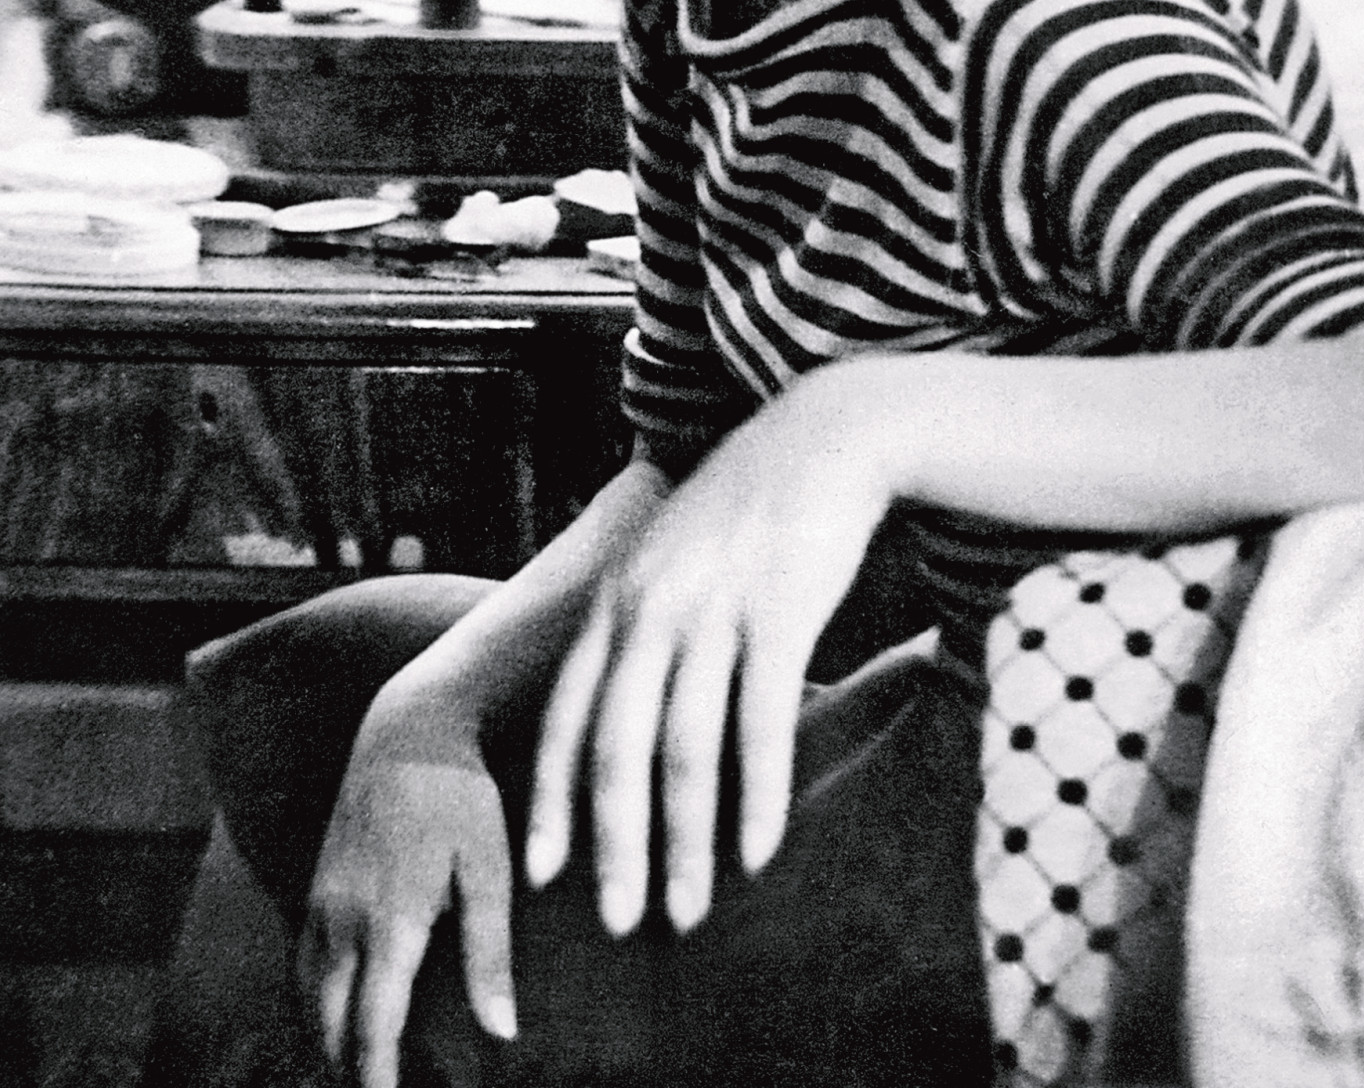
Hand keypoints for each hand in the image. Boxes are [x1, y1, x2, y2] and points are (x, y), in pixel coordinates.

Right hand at [298, 692, 516, 1087]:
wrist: (405, 730)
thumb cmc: (460, 797)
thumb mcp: (488, 867)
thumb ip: (491, 952)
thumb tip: (504, 1032)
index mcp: (390, 922)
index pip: (372, 1027)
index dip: (377, 1079)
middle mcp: (342, 920)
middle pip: (329, 1024)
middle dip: (348, 1069)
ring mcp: (321, 903)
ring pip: (307, 999)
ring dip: (328, 1040)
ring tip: (357, 1072)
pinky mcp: (315, 887)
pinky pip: (301, 966)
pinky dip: (313, 1004)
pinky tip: (335, 1019)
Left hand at [524, 387, 887, 936]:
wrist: (822, 439)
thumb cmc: (745, 506)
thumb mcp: (666, 553)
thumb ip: (635, 617)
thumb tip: (611, 701)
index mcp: (616, 600)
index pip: (567, 717)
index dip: (553, 800)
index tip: (542, 875)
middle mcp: (651, 610)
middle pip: (615, 749)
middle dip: (612, 847)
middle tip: (617, 924)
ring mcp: (713, 612)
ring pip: (684, 751)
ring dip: (684, 844)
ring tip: (690, 912)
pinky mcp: (779, 616)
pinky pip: (761, 725)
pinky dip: (757, 797)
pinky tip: (758, 853)